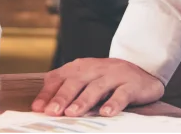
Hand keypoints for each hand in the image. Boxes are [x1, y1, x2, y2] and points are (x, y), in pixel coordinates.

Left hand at [33, 58, 163, 116]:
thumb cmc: (107, 79)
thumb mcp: (85, 80)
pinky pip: (121, 94)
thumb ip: (66, 90)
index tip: (38, 108)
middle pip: (75, 82)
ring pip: (96, 88)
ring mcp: (113, 75)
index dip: (47, 93)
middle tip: (52, 112)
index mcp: (79, 68)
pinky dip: (114, 103)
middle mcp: (94, 69)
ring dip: (83, 101)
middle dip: (62, 97)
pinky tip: (106, 113)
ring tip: (72, 113)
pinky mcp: (131, 84)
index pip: (59, 78)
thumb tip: (42, 107)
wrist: (142, 70)